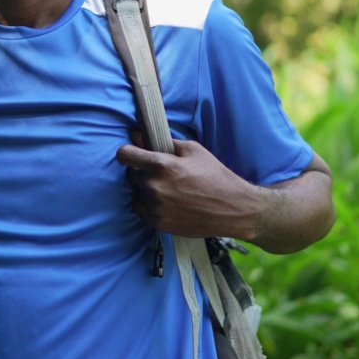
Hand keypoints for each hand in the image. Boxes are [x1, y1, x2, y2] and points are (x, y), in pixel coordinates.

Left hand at [115, 134, 261, 241]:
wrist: (233, 209)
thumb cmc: (215, 176)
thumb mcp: (193, 150)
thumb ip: (163, 142)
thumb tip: (137, 135)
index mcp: (162, 165)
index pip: (125, 155)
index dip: (128, 152)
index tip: (132, 154)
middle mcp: (155, 187)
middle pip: (132, 174)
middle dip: (142, 171)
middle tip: (162, 173)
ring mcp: (156, 207)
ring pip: (137, 192)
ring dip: (147, 188)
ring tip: (170, 189)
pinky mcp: (158, 223)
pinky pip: (140, 209)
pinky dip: (148, 204)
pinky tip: (167, 201)